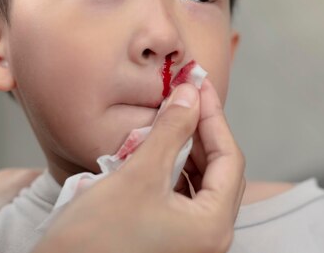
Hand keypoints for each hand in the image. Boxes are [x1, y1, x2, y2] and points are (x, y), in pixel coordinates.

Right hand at [33, 81, 245, 252]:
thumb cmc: (94, 238)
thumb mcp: (138, 175)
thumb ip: (170, 131)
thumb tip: (191, 95)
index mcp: (212, 226)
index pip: (229, 159)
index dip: (214, 118)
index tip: (200, 86)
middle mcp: (210, 238)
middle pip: (219, 171)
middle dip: (202, 132)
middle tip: (187, 98)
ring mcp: (191, 242)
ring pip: (200, 183)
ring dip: (186, 150)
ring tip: (170, 121)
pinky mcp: (171, 240)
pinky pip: (182, 197)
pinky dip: (173, 170)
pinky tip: (156, 151)